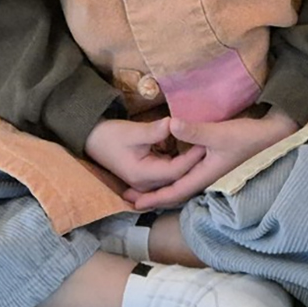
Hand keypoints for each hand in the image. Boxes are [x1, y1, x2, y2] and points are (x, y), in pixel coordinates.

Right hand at [85, 117, 206, 191]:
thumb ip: (154, 131)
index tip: (206, 142)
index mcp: (144, 175)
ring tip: (208, 152)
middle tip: (213, 149)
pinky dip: (180, 167)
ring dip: (189, 168)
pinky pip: (169, 174)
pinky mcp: (147, 175)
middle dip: (195, 165)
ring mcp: (147, 181)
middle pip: (178, 178)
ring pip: (175, 178)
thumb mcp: (132, 132)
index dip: (192, 157)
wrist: (93, 139)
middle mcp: (147, 183)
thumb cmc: (111, 135)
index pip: (176, 170)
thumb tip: (174, 123)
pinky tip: (192, 157)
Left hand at [122, 109, 299, 211]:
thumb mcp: (220, 132)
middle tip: (132, 199)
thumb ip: (195, 130)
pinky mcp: (215, 166)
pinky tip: (170, 175)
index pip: (174, 192)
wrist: (272, 136)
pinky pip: (190, 178)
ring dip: (164, 189)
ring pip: (183, 186)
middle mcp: (207, 179)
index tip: (133, 203)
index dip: (153, 198)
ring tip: (146, 190)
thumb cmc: (248, 136)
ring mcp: (212, 174)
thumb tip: (170, 125)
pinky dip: (176, 179)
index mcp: (205, 175)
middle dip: (154, 197)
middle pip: (176, 194)